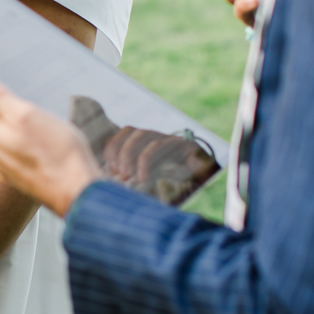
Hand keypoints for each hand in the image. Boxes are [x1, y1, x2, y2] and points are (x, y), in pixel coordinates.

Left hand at [0, 74, 99, 216]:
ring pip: (6, 136)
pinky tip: (44, 149)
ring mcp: (1, 167)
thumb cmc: (57, 153)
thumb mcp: (28, 114)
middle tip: (37, 117)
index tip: (19, 98)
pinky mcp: (15, 176)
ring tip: (44, 134)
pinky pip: (16, 152)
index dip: (0, 94)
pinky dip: (26, 146)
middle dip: (12, 112)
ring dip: (20, 129)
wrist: (76, 190)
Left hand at [101, 125, 217, 203]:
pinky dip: (146, 162)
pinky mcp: (183, 144)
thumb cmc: (172, 184)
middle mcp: (158, 136)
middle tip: (117, 173)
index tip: (108, 167)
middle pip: (132, 130)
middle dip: (120, 151)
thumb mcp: (147, 179)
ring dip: (130, 155)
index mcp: (147, 141)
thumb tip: (107, 179)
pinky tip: (143, 178)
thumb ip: (130, 176)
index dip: (113, 146)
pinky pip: (160, 145)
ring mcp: (171, 138)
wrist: (205, 182)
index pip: (125, 131)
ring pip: (145, 135)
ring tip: (127, 176)